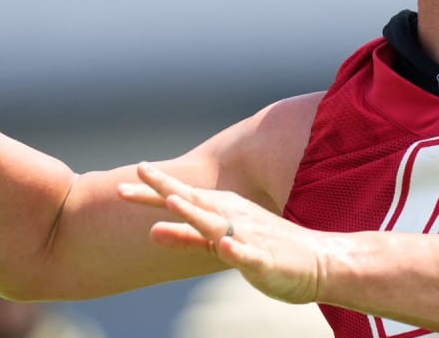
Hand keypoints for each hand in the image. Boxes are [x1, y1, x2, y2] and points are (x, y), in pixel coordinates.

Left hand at [118, 162, 325, 304]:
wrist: (318, 263)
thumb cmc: (264, 250)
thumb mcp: (217, 245)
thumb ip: (186, 238)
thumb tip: (150, 230)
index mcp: (220, 211)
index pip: (180, 199)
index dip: (150, 192)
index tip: (120, 186)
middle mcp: (233, 217)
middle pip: (194, 203)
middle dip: (165, 191)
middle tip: (135, 175)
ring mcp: (250, 236)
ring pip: (219, 224)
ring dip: (197, 213)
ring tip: (173, 202)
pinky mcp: (266, 259)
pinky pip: (250, 255)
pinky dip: (238, 249)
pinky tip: (225, 245)